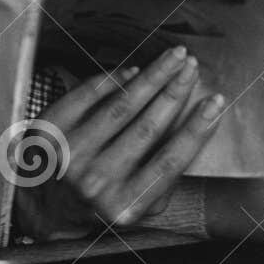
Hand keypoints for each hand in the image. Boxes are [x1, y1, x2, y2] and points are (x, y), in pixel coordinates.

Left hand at [12, 46, 224, 239]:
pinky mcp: (47, 133)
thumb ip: (166, 175)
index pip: (171, 161)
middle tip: (192, 65)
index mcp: (124, 206)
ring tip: (172, 57)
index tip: (217, 100)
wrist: (46, 206)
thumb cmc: (104, 200)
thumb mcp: (141, 204)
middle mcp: (95, 184)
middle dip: (175, 90)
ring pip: (121, 107)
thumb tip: (198, 125)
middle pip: (148, 128)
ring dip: (152, 76)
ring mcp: (68, 158)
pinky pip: (87, 95)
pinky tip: (134, 69)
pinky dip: (113, 79)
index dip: (198, 128)